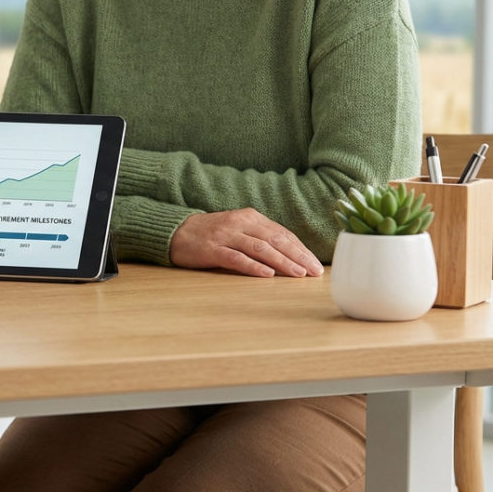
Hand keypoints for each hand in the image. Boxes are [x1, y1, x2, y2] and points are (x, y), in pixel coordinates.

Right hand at [169, 209, 323, 277]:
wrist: (177, 232)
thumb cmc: (212, 235)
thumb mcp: (239, 229)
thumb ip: (260, 237)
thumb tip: (291, 254)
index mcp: (250, 217)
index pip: (281, 233)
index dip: (300, 249)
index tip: (315, 264)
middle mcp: (240, 223)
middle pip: (275, 240)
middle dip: (297, 256)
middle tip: (314, 272)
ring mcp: (226, 235)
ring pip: (260, 248)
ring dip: (282, 262)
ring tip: (298, 274)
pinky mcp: (212, 249)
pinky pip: (236, 258)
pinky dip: (253, 266)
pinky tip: (267, 274)